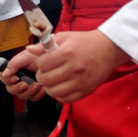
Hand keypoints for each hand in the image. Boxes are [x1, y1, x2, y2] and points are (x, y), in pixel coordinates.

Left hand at [0, 30, 130, 102]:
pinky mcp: (87, 90)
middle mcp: (74, 68)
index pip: (42, 64)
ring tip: (52, 80)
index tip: (44, 62)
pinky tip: (62, 86)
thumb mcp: (64, 37)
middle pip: (46, 80)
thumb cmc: (84, 42)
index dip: (40, 63)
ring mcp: (82, 81)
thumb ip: (45, 45)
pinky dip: (60, 94)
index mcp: (67, 53)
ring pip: (54, 92)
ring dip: (49, 87)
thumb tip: (29, 49)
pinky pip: (66, 99)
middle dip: (41, 76)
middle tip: (46, 72)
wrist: (109, 49)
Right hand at [0, 48, 46, 100]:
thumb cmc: (39, 56)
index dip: (7, 80)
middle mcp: (19, 79)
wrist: (55, 60)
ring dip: (28, 92)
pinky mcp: (36, 92)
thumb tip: (5, 73)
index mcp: (14, 70)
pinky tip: (42, 89)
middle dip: (17, 88)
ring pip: (21, 96)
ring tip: (37, 85)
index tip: (15, 78)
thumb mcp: (26, 56)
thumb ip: (14, 63)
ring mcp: (27, 86)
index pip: (4, 78)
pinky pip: (33, 99)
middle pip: (10, 89)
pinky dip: (37, 95)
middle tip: (25, 84)